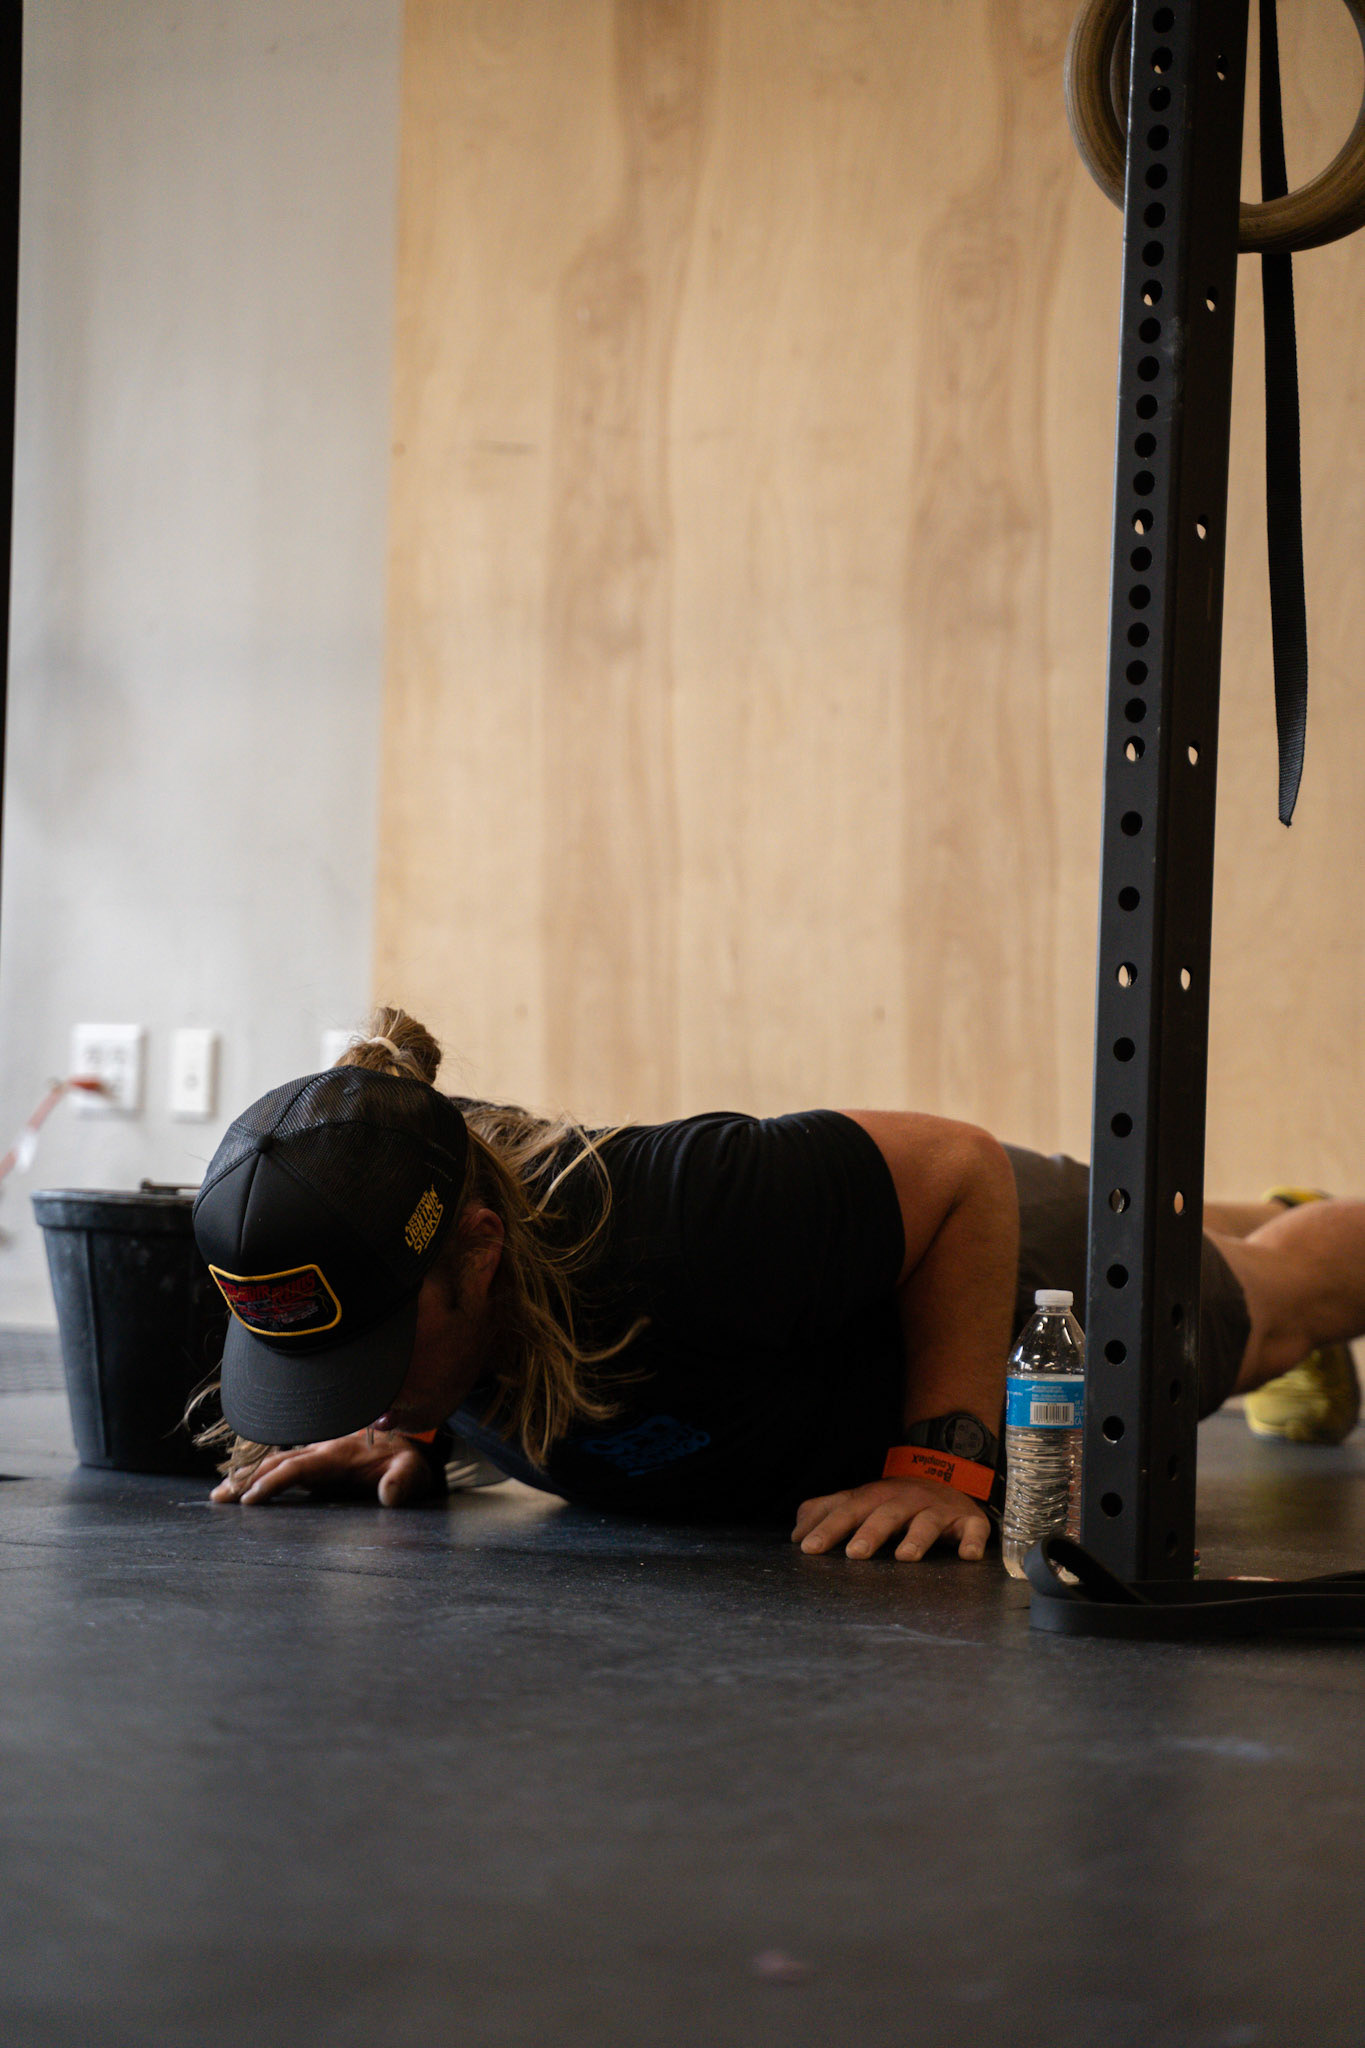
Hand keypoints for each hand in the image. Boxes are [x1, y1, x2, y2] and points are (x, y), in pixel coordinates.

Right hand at [209, 1428, 436, 1508]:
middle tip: (218, 1499)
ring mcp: (316, 1454)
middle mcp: (320, 1451)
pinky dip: (260, 1473)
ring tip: (219, 1495)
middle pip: (276, 1463)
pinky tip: (242, 1486)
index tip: (250, 1498)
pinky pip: (283, 1465)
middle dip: (246, 1480)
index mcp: (337, 1455)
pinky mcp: (316, 1461)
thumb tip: (390, 1496)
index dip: (273, 1481)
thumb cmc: (408, 1459)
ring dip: (247, 1476)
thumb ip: (403, 1481)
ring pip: (275, 1462)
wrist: (409, 1439)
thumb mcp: (413, 1471)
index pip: (298, 1467)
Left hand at [791, 1476, 989, 1561]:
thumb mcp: (859, 1501)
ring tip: (905, 1557)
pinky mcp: (967, 1520)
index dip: (827, 1528)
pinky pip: (973, 1529)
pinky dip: (972, 1541)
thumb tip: (795, 1534)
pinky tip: (968, 1555)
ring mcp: (937, 1510)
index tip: (807, 1548)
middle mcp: (905, 1501)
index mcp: (875, 1498)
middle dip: (869, 1533)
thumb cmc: (894, 1500)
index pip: (846, 1510)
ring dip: (917, 1539)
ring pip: (927, 1522)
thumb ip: (826, 1513)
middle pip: (885, 1515)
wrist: (946, 1473)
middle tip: (853, 1554)